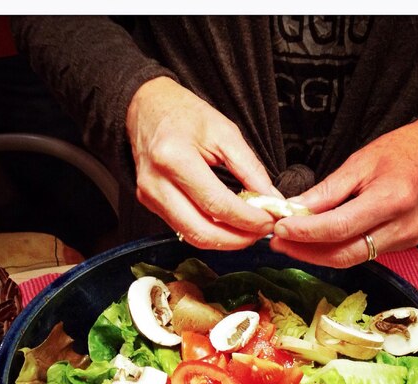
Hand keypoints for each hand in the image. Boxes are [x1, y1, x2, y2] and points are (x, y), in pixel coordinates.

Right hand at [126, 77, 278, 248]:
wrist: (147, 108)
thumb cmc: (185, 114)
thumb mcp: (225, 132)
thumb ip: (250, 168)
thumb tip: (271, 198)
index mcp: (175, 158)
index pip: (217, 204)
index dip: (247, 219)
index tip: (269, 220)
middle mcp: (157, 183)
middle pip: (202, 231)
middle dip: (238, 239)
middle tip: (261, 232)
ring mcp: (150, 197)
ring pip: (192, 237)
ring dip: (225, 241)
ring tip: (248, 231)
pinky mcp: (150, 204)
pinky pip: (184, 229)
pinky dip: (211, 232)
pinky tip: (228, 225)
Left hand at [269, 111, 417, 266]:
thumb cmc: (402, 151)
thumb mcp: (360, 161)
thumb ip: (328, 190)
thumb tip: (295, 210)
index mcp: (391, 200)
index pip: (339, 228)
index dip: (306, 233)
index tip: (280, 229)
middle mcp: (401, 227)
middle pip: (344, 254)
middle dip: (306, 251)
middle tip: (278, 242)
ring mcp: (405, 240)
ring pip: (351, 258)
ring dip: (317, 254)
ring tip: (291, 242)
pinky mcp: (404, 246)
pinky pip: (362, 254)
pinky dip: (336, 249)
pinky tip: (317, 241)